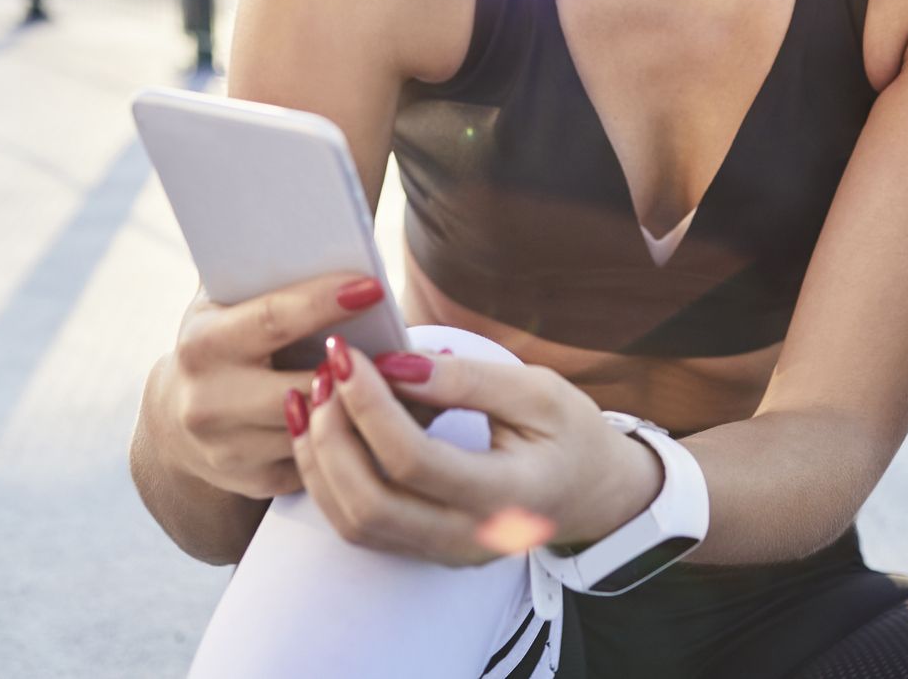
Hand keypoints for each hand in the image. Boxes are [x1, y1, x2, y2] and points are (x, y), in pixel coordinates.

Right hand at [156, 270, 393, 501]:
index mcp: (203, 343)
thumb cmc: (222, 342)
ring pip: (317, 429)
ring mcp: (228, 448)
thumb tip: (332, 238)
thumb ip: (265, 278)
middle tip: (412, 349)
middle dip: (359, 369)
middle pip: (304, 386)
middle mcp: (207, 400)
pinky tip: (388, 421)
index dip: (325, 302)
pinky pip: (319, 463)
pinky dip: (355, 442)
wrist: (173, 419)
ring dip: (367, 410)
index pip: (272, 319)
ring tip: (414, 383)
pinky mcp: (252, 482)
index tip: (372, 287)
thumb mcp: (224, 305)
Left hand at [289, 336, 665, 566]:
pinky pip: (358, 525)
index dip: (371, 405)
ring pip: (354, 522)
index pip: (415, 461)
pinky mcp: (422, 550)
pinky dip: (327, 478)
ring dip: (321, 457)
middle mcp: (469, 538)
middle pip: (371, 503)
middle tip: (324, 373)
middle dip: (334, 434)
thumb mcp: (537, 392)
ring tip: (314, 395)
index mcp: (508, 497)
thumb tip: (396, 363)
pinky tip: (320, 427)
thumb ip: (468, 380)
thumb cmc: (570, 434)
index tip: (348, 354)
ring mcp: (442, 553)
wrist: (592, 492)